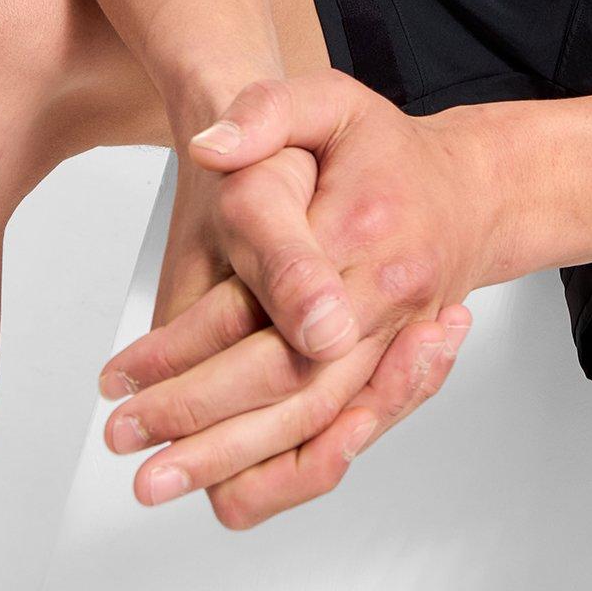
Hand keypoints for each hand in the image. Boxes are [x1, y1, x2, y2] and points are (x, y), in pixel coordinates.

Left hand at [97, 73, 510, 525]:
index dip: (185, 347)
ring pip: (315, 422)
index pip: (265, 304)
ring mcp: (397, 342)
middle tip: (122, 437)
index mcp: (361, 229)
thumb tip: (210, 147)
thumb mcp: (329, 103)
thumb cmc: (385, 149)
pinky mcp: (397, 374)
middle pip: (289, 380)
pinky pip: (346, 439)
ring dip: (233, 460)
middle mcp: (385, 296)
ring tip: (159, 479)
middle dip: (197, 419)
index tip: (121, 375)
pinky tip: (227, 487)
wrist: (470, 191)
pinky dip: (288, 474)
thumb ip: (267, 111)